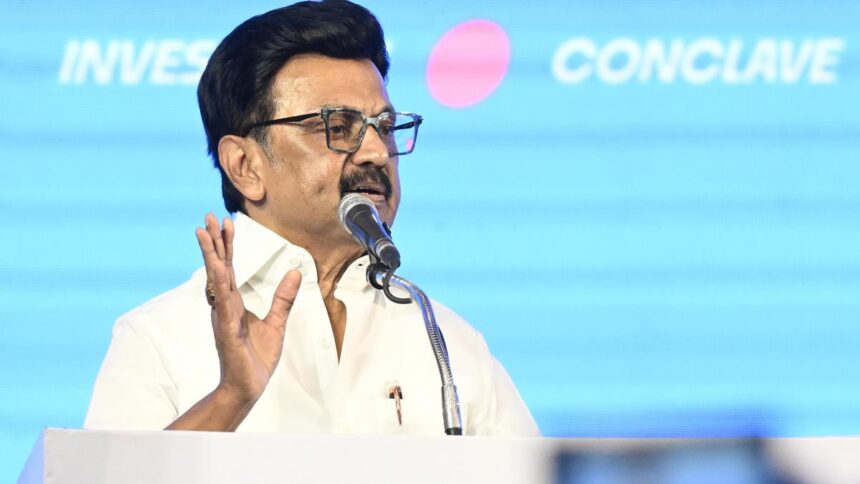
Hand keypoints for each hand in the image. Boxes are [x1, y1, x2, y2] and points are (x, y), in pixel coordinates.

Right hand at [196, 213, 301, 404]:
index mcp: (234, 303)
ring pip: (216, 280)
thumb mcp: (276, 322)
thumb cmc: (256, 357)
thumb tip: (295, 272)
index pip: (230, 267)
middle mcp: (225, 305)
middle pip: (218, 266)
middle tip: (208, 217)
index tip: (226, 221)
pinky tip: (217, 268)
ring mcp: (223, 316)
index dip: (228, 245)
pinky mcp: (226, 329)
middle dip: (214, 241)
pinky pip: (223, 303)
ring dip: (210, 255)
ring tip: (204, 233)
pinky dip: (220, 285)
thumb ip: (283, 298)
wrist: (249, 386)